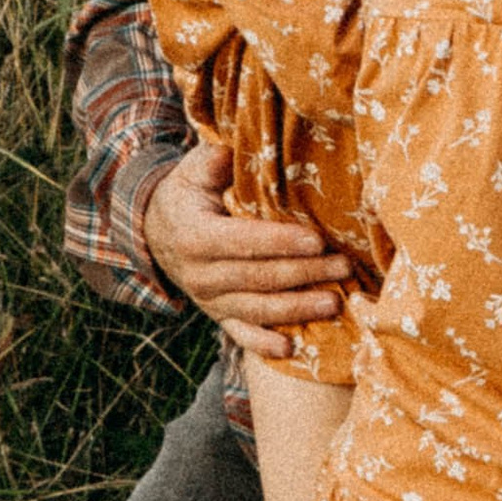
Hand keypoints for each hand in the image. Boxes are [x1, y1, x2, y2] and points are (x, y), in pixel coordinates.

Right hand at [140, 140, 351, 362]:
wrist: (157, 231)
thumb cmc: (189, 194)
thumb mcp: (193, 171)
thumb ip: (211, 161)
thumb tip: (227, 152)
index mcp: (195, 237)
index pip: (244, 242)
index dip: (281, 242)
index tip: (317, 239)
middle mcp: (200, 275)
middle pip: (259, 277)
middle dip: (304, 273)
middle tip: (343, 265)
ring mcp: (208, 300)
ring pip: (256, 309)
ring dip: (297, 308)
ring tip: (335, 302)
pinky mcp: (217, 315)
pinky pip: (240, 334)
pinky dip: (263, 344)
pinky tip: (290, 348)